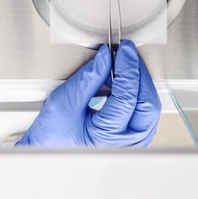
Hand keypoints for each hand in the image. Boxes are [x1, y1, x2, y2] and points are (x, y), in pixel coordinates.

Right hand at [15, 40, 159, 147]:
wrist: (48, 148)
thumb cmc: (53, 133)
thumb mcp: (64, 102)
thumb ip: (88, 78)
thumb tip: (105, 58)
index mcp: (108, 137)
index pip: (128, 97)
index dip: (127, 68)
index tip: (124, 50)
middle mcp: (126, 143)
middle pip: (148, 103)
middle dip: (138, 74)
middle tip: (127, 53)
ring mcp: (132, 141)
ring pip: (149, 106)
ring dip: (138, 82)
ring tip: (122, 65)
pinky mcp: (132, 135)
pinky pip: (143, 110)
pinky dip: (135, 91)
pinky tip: (122, 79)